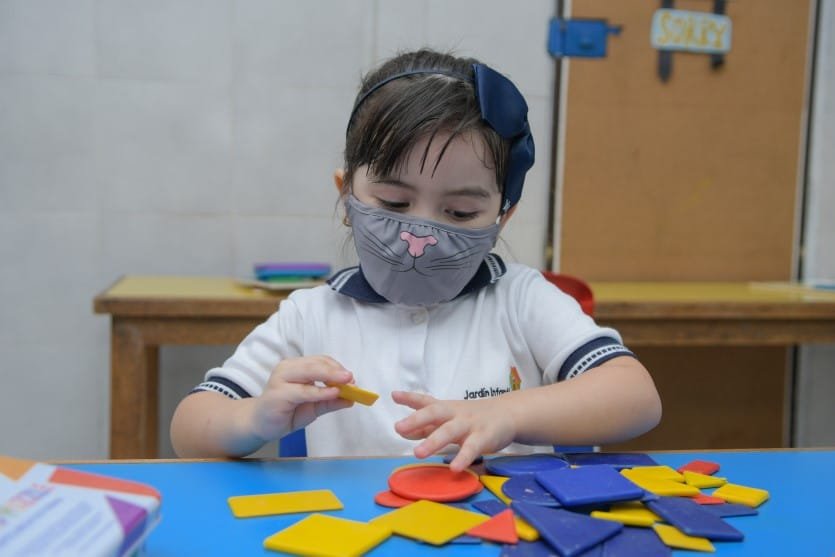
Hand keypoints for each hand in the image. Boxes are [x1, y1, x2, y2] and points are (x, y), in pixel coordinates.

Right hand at [249, 356, 353, 441]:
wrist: (260, 425)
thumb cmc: (286, 412)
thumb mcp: (313, 407)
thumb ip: (330, 401)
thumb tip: (352, 398)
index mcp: (296, 367)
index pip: (320, 361)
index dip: (337, 367)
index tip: (351, 377)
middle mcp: (287, 369)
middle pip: (316, 364)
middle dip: (336, 370)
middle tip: (351, 377)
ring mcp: (280, 379)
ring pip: (309, 372)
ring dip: (330, 377)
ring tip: (347, 383)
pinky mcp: (278, 394)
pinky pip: (303, 391)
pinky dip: (320, 391)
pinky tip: (333, 393)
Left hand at [392, 391, 517, 471]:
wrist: (507, 413)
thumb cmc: (472, 418)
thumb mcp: (449, 418)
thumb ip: (427, 425)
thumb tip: (403, 431)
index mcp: (446, 408)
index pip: (426, 401)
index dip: (409, 398)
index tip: (394, 395)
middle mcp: (455, 413)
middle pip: (435, 412)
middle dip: (416, 420)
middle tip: (398, 428)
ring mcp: (469, 424)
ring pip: (450, 431)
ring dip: (433, 441)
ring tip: (418, 453)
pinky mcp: (484, 437)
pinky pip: (472, 448)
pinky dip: (463, 457)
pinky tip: (454, 468)